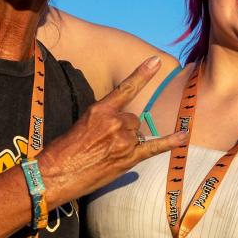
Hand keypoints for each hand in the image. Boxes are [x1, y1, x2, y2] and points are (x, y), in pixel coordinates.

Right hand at [39, 57, 185, 204]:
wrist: (53, 175)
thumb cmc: (62, 151)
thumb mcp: (80, 124)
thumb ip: (102, 119)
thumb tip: (117, 125)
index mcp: (100, 110)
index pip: (126, 88)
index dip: (142, 74)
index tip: (155, 61)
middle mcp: (115, 122)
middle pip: (133, 119)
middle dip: (123, 129)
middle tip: (104, 144)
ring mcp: (123, 140)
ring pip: (138, 134)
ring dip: (128, 142)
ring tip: (108, 154)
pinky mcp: (128, 159)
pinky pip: (154, 147)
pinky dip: (170, 142)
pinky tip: (184, 135)